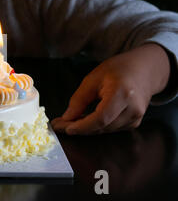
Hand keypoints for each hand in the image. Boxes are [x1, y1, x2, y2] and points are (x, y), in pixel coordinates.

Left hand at [52, 44, 170, 134]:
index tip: (64, 127)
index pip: (101, 118)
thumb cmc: (117, 70)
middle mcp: (133, 109)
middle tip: (58, 125)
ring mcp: (136, 118)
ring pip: (105, 130)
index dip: (82, 126)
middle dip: (79, 128)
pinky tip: (83, 121)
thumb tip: (67, 118)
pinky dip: (96, 127)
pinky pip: (110, 129)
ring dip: (86, 129)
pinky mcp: (134, 122)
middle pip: (102, 126)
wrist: (144, 70)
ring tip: (67, 122)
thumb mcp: (93, 79)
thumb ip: (79, 100)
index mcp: (123, 94)